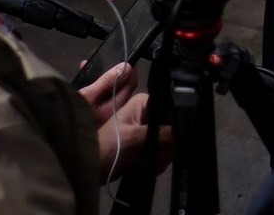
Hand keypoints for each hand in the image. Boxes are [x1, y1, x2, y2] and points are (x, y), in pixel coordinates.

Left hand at [79, 63, 166, 179]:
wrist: (92, 169)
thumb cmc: (107, 147)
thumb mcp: (134, 137)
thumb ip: (160, 133)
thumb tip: (181, 133)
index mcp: (144, 103)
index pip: (170, 108)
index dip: (174, 123)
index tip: (170, 138)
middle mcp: (147, 114)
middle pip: (172, 126)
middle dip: (168, 144)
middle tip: (157, 154)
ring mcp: (147, 130)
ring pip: (170, 141)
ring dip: (163, 154)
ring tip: (151, 162)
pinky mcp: (145, 145)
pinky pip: (163, 150)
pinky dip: (160, 160)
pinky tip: (152, 165)